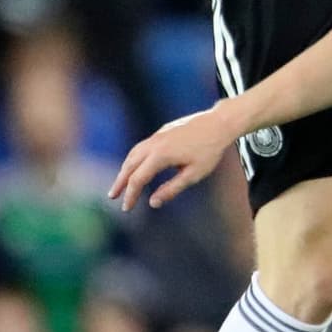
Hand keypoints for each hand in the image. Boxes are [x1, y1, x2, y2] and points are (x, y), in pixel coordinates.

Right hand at [109, 106, 235, 211]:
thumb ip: (171, 189)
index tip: (126, 208)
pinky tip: (137, 165)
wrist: (220, 123)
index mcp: (160, 156)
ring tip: (121, 183)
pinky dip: (134, 158)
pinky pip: (142, 146)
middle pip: (129, 165)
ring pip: (133, 153)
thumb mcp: (193, 174)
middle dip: (120, 182)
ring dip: (125, 169)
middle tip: (112, 197)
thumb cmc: (209, 151)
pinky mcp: (162, 131)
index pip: (137, 179)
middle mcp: (154, 144)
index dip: (130, 195)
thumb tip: (153, 203)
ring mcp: (157, 135)